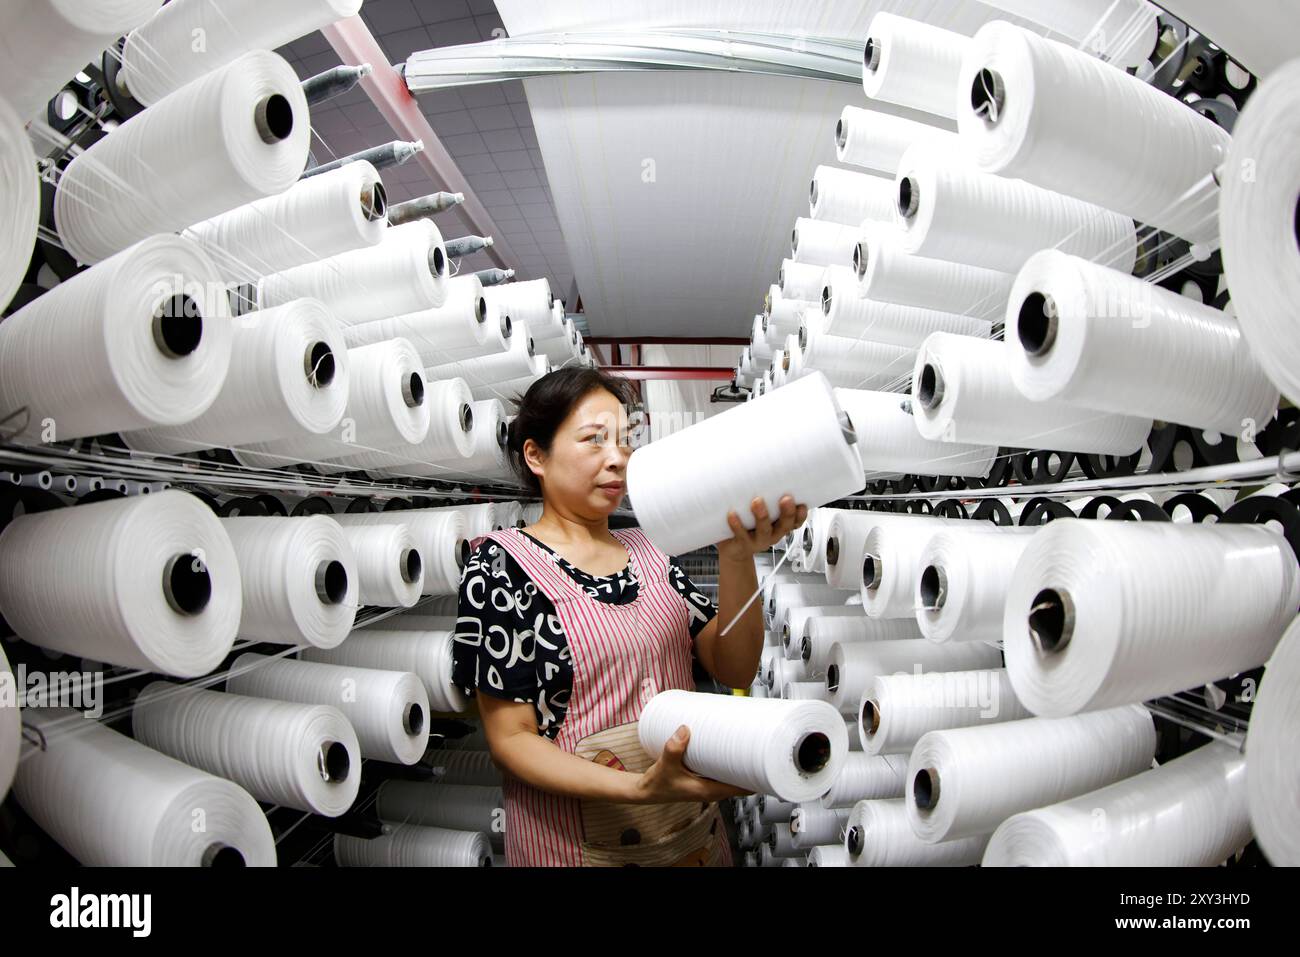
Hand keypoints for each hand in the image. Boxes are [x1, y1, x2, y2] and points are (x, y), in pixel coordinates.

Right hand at [633, 725, 752, 803]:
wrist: (644, 791)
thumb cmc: (656, 784)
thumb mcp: (665, 765)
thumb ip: (674, 748)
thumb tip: (685, 729)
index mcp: (709, 791)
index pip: (742, 788)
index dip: (757, 778)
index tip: (766, 764)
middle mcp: (711, 789)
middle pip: (740, 780)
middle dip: (751, 766)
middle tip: (759, 745)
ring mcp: (706, 784)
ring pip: (730, 775)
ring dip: (739, 763)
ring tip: (746, 743)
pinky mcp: (701, 778)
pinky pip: (720, 771)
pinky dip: (726, 762)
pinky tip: (725, 749)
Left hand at [717, 494, 807, 562]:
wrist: (732, 550)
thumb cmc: (748, 525)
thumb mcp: (759, 510)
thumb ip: (764, 493)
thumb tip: (759, 461)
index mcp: (779, 525)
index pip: (796, 520)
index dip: (801, 514)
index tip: (802, 504)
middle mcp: (772, 533)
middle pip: (784, 525)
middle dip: (787, 512)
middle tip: (786, 499)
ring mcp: (757, 540)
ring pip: (763, 530)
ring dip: (762, 516)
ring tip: (757, 502)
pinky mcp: (742, 543)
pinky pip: (740, 535)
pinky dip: (737, 525)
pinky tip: (732, 514)